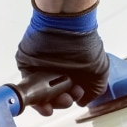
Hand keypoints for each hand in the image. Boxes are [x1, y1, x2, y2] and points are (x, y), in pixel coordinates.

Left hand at [15, 0, 108, 115]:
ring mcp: (40, 69)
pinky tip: (41, 100)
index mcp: (71, 72)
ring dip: (47, 102)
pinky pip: (27, 86)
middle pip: (53, 96)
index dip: (70, 100)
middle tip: (66, 98)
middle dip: (60, 102)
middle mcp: (56, 71)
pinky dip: (34, 96)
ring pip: (39, 94)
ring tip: (55, 100)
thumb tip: (82, 102)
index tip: (75, 98)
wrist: (66, 24)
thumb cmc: (84, 43)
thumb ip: (94, 90)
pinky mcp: (27, 66)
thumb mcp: (99, 70)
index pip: (66, 93)